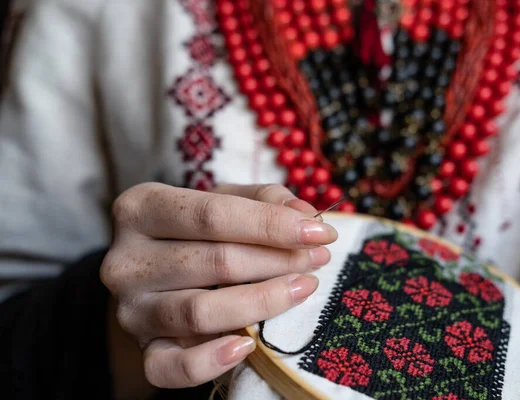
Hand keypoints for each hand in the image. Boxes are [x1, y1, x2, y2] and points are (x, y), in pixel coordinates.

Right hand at [100, 183, 336, 388]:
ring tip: (302, 288)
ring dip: (263, 301)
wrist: (157, 276)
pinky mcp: (142, 349)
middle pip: (214, 261)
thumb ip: (263, 200)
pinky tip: (249, 344)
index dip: (270, 224)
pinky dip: (211, 361)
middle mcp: (126, 259)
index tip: (318, 232)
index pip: (212, 214)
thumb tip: (305, 214)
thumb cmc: (196, 232)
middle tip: (316, 260)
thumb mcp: (223, 201)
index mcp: (141, 209)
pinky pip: (171, 367)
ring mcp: (130, 309)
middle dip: (278, 260)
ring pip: (200, 311)